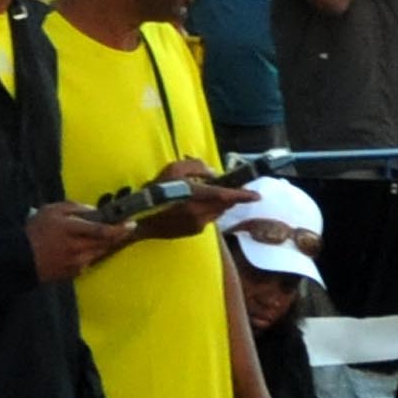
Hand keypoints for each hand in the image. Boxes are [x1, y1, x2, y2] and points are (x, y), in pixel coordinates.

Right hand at [26, 201, 133, 282]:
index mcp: (71, 230)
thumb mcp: (51, 210)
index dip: (119, 228)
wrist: (19, 258)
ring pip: (99, 253)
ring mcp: (76, 263)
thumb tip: (94, 211)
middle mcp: (77, 248)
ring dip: (105, 245)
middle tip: (125, 228)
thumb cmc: (35, 231)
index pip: (102, 231)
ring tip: (103, 237)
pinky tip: (82, 249)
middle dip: (117, 236)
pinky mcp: (73, 273)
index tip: (131, 224)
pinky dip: (90, 254)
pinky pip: (89, 262)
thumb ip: (74, 207)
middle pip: (105, 243)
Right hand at [130, 158, 255, 240]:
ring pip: (218, 212)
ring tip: (205, 197)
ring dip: (218, 204)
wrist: (140, 219)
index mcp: (195, 196)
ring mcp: (198, 224)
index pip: (226, 195)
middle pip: (225, 205)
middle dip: (229, 197)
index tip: (257, 195)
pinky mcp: (194, 232)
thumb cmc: (155, 191)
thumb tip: (213, 173)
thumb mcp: (173, 169)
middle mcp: (200, 212)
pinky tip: (193, 207)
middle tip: (229, 189)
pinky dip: (207, 212)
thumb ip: (196, 166)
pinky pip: (208, 219)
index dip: (243, 194)